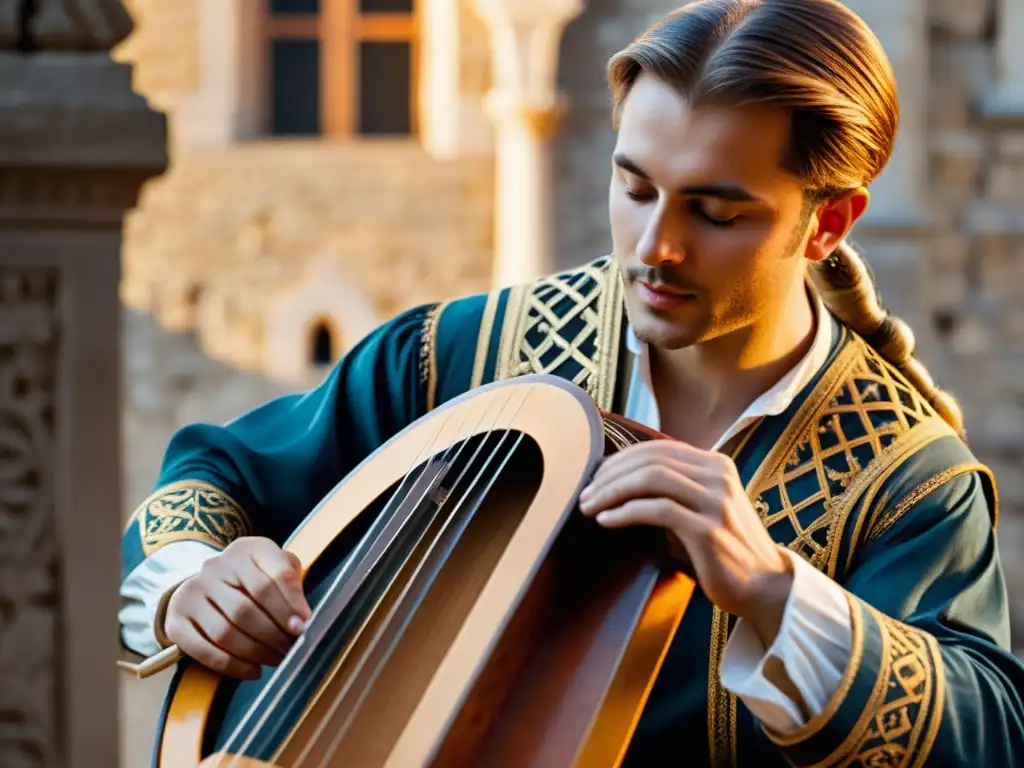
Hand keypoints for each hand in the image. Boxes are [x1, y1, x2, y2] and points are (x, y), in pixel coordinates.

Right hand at [164, 537, 312, 678]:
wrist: (208, 584)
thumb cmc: (253, 579)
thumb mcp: (276, 568)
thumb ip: (292, 585)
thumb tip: (302, 618)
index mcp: (248, 550)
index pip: (275, 574)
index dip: (292, 603)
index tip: (304, 624)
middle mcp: (216, 567)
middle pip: (247, 607)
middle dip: (274, 634)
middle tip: (291, 648)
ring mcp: (192, 593)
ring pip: (226, 632)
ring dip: (256, 652)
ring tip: (276, 659)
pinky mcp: (176, 620)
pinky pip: (204, 650)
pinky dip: (232, 665)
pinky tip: (253, 670)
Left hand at [578, 441, 793, 646]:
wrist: (764, 586)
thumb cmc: (722, 550)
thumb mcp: (699, 509)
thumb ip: (670, 491)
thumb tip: (616, 481)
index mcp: (714, 464)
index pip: (656, 449)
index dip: (619, 460)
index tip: (594, 479)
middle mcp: (718, 476)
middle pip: (650, 460)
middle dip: (609, 475)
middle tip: (583, 494)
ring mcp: (715, 501)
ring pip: (652, 478)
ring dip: (612, 491)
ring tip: (589, 507)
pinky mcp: (709, 529)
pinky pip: (658, 510)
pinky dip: (625, 512)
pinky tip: (606, 521)